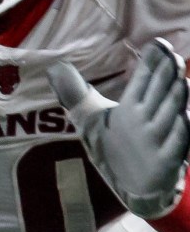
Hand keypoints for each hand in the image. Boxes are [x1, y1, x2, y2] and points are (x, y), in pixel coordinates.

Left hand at [51, 44, 188, 216]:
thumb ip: (75, 94)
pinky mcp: (167, 160)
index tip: (159, 44)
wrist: (130, 186)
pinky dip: (182, 131)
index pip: (145, 81)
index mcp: (133, 106)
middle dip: (168, 75)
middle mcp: (149, 119)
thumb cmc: (114, 148)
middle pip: (161, 93)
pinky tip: (186, 117)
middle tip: (172, 56)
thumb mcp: (90, 120)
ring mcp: (160, 138)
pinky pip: (178, 144)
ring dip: (178, 99)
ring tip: (183, 81)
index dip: (152, 64)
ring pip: (173, 114)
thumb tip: (54, 68)